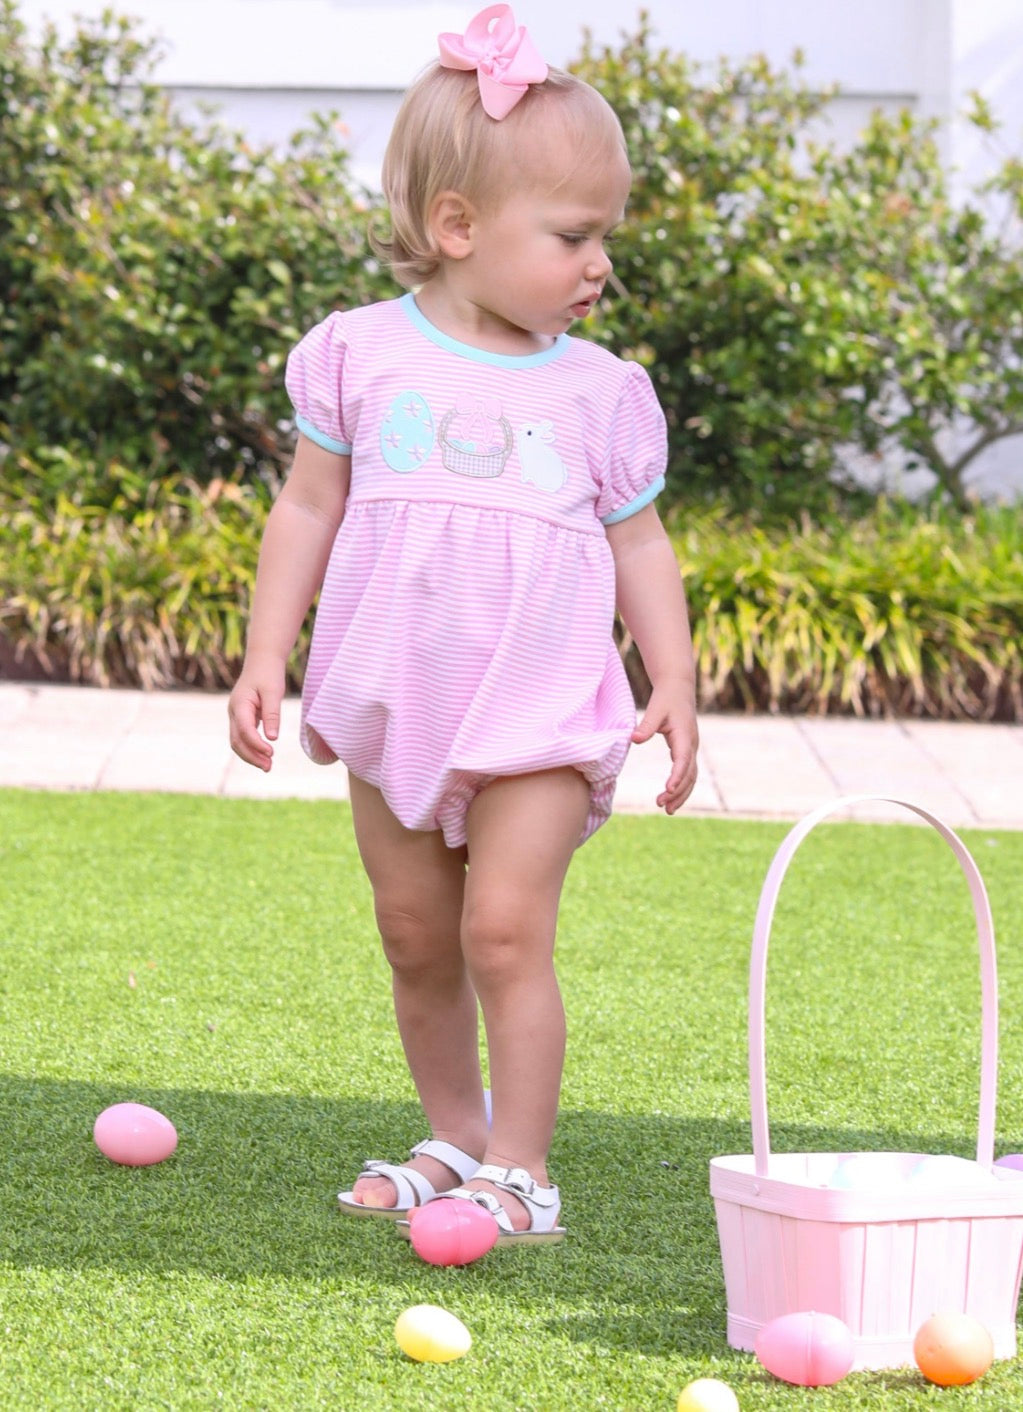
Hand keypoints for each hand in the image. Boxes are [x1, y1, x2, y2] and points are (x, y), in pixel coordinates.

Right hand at [228, 659, 285, 770]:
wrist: (262, 661)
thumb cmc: (269, 674)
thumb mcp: (273, 692)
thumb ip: (272, 714)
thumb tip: (272, 738)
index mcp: (240, 704)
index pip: (244, 730)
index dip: (256, 744)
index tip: (271, 752)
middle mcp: (234, 712)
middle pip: (237, 740)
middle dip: (251, 756)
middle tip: (269, 767)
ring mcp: (236, 715)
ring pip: (238, 741)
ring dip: (251, 755)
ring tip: (268, 766)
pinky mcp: (242, 718)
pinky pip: (243, 737)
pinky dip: (252, 748)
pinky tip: (265, 755)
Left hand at [631, 686, 698, 814]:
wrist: (678, 688)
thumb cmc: (665, 698)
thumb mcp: (655, 709)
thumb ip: (646, 725)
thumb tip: (634, 739)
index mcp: (684, 735)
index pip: (683, 760)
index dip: (677, 776)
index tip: (668, 790)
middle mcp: (691, 744)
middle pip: (689, 774)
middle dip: (678, 792)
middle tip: (662, 805)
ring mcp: (691, 749)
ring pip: (691, 777)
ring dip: (681, 794)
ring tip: (667, 810)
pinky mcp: (686, 751)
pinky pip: (687, 773)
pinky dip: (681, 787)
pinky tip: (670, 798)